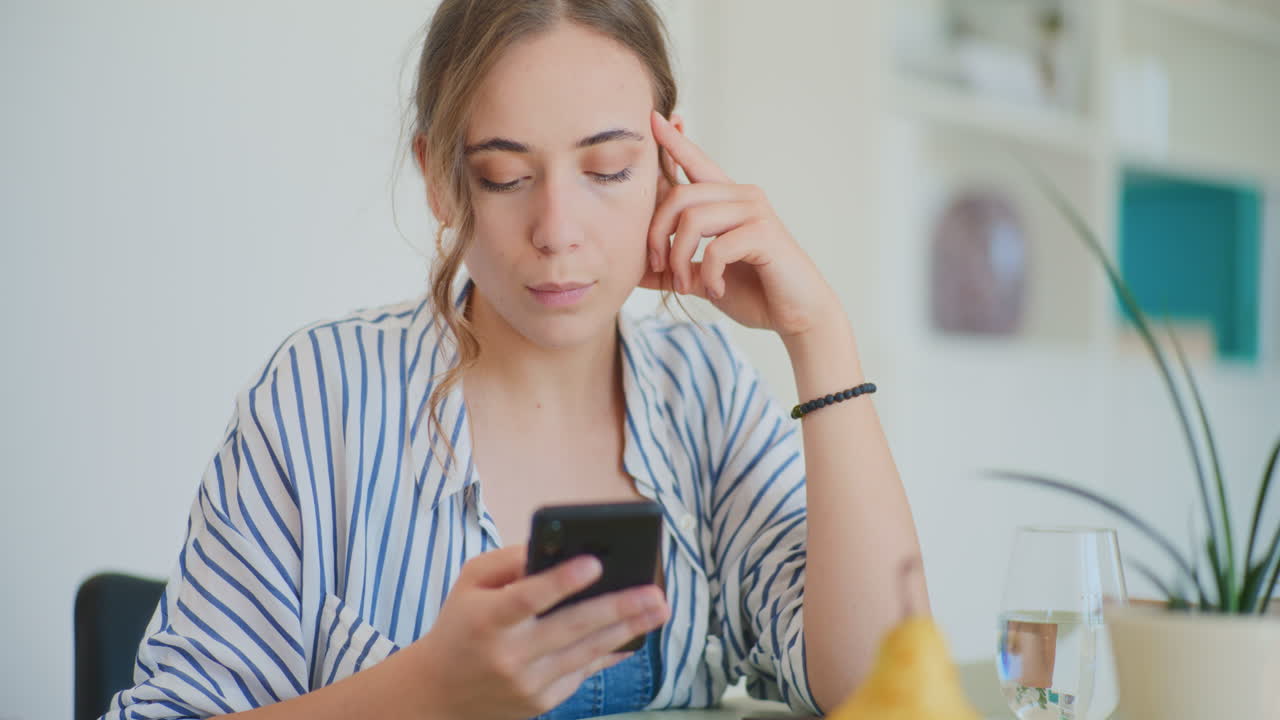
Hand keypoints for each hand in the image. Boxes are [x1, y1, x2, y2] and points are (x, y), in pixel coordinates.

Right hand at [399, 545, 668, 719]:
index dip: (561, 581)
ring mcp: (527, 682)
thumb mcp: (471, 582)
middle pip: (571, 628)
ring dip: (628, 629)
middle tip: (654, 592)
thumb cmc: (462, 624)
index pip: (527, 598)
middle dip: (618, 608)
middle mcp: (508, 654)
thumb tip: (556, 548)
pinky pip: (583, 673)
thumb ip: (510, 561)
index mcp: (487, 619)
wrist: (438, 693)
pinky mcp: (541, 701)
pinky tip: (635, 636)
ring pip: (586, 652)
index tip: (594, 562)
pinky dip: (610, 653)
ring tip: (658, 609)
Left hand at [641, 110, 841, 338]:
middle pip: (678, 196)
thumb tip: (631, 269)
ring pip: (692, 219)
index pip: (695, 163)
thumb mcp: (700, 277)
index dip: (674, 142)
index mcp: (727, 201)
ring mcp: (755, 211)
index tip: (655, 119)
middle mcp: (742, 196)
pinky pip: (715, 247)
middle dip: (656, 234)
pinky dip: (707, 275)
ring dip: (678, 259)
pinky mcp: (764, 232)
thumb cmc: (753, 292)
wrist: (798, 315)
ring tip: (686, 286)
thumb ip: (670, 268)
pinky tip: (716, 291)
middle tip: (658, 268)